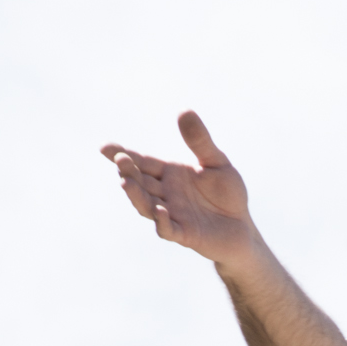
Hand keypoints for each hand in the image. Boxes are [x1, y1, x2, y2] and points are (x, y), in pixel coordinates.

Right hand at [101, 111, 257, 265]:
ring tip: (126, 183)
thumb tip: (184, 111)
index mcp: (170, 174)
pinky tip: (160, 211)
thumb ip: (200, 141)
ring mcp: (172, 215)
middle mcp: (165, 194)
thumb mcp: (216, 162)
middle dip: (128, 172)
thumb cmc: (227, 193)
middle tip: (120, 160)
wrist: (242, 227)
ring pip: (147, 206)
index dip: (124, 155)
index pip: (142, 162)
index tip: (104, 147)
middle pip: (141, 182)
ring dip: (136, 195)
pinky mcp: (184, 234)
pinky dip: (162, 222)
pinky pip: (168, 229)